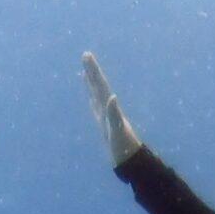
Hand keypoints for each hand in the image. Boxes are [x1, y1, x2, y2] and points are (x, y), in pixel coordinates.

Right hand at [82, 52, 143, 167]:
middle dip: (92, 70)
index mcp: (110, 106)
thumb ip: (114, 113)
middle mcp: (108, 107)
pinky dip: (93, 99)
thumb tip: (112, 97)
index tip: (87, 56)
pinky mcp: (104, 123)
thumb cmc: (123, 145)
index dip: (94, 71)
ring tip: (86, 70)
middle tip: (85, 55)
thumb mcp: (117, 129)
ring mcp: (106, 115)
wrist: (129, 158)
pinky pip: (96, 107)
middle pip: (99, 85)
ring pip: (97, 94)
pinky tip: (91, 96)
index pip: (100, 84)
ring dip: (92, 82)